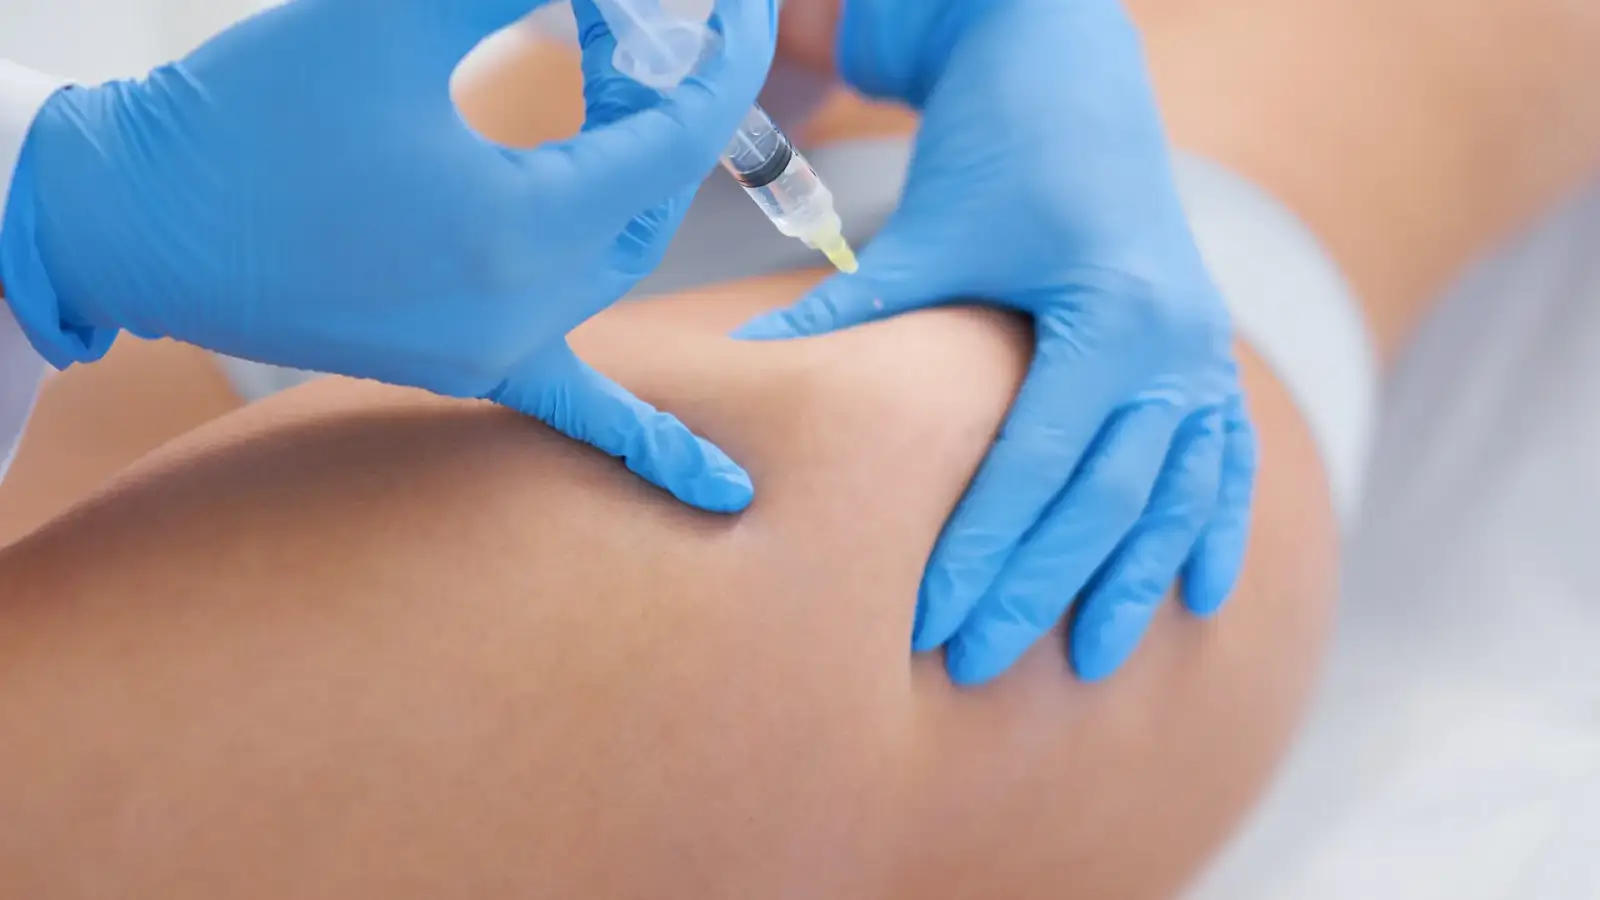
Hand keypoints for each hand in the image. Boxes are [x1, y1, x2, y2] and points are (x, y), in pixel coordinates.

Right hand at [0, 0, 776, 512]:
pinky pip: (576, 406)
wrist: (133, 214)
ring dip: (637, 184)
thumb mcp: (396, 16)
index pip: (674, 138)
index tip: (738, 12)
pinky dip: (651, 441)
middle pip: (648, 198)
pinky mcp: (458, 366)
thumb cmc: (248, 113)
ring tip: (618, 96)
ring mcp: (491, 352)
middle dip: (658, 105)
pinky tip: (724, 493)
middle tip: (628, 30)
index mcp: (521, 228)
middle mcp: (521, 310)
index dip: (719, 61)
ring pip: (617, 264)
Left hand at [738, 0, 1256, 682]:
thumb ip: (853, 309)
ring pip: (1173, 495)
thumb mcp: (932, 234)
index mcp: (1110, 315)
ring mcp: (1204, 354)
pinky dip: (1214, 527)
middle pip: (1104, 498)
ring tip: (1095, 663)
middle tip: (979, 666)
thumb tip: (748, 362)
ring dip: (1134, 582)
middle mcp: (1175, 345)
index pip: (1036, 464)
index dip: (982, 550)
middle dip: (1041, 589)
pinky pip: (1226, 460)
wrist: (1077, 76)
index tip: (930, 623)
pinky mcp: (1209, 356)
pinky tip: (1201, 597)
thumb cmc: (997, 154)